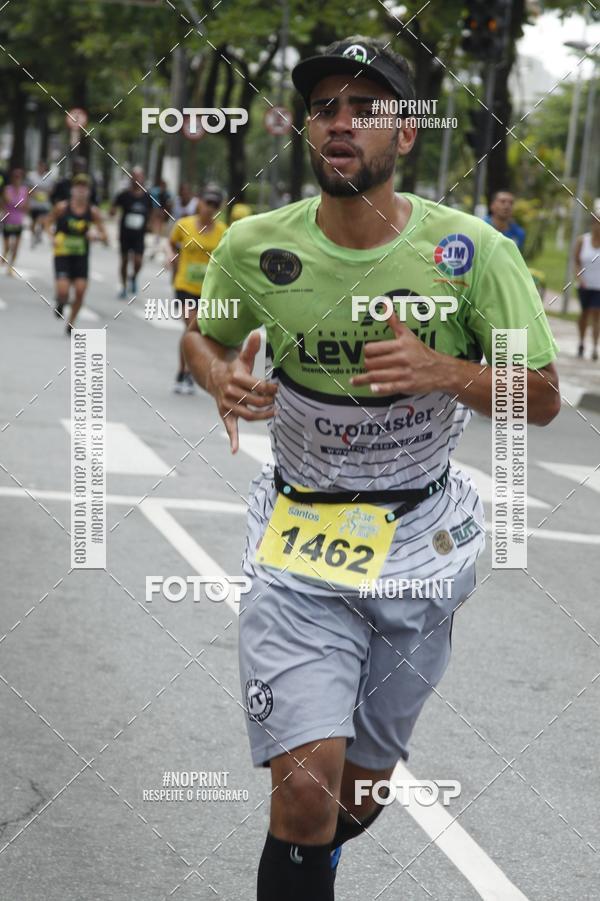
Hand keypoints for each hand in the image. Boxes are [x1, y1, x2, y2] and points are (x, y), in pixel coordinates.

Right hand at [208, 331, 276, 452]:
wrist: (213, 377)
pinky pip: (229, 428)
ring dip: (262, 415)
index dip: (271, 388)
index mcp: (236, 377)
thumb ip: (251, 348)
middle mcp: (231, 391)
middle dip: (269, 401)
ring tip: (274, 412)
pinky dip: (233, 439)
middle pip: (255, 400)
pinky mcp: (225, 414)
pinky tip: (235, 450)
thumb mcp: (242, 358)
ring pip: (248, 414)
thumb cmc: (234, 368)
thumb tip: (257, 332)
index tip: (280, 388)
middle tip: (280, 400)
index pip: (258, 385)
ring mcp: (228, 404)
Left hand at [350, 312, 443, 395]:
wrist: (440, 369)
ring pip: (377, 376)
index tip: (367, 354)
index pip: (373, 349)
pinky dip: (379, 389)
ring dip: (364, 379)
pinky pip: (389, 387)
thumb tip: (385, 305)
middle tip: (367, 366)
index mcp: (399, 345)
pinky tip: (372, 389)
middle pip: (372, 363)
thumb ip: (394, 321)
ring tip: (354, 381)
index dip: (367, 352)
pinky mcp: (406, 385)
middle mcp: (401, 358)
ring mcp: (403, 373)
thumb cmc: (421, 352)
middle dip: (367, 365)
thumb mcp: (407, 335)